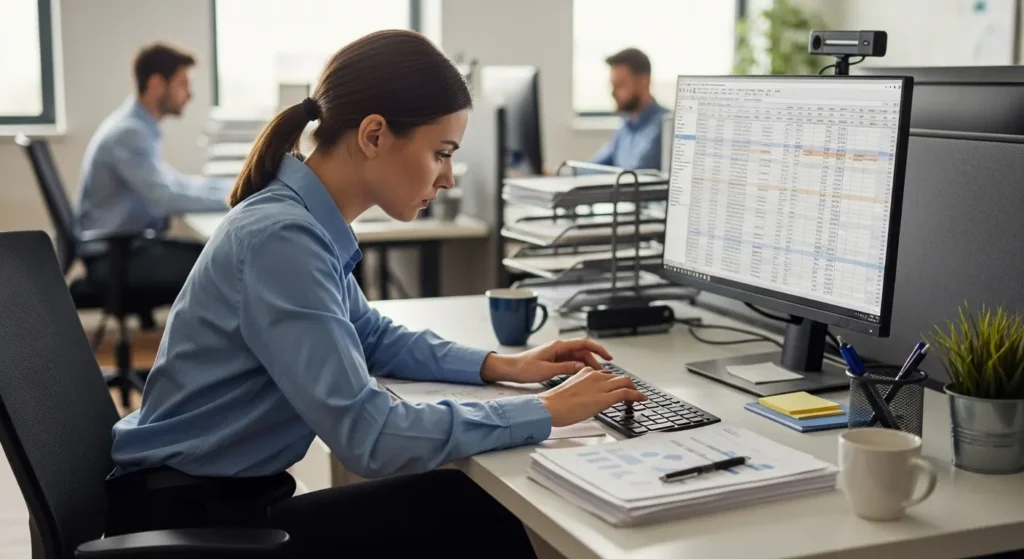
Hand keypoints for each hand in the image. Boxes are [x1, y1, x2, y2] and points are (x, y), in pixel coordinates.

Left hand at [480, 338, 613, 383]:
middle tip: (603, 372)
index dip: (598, 349)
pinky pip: (571, 362)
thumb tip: (582, 367)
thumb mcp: (546, 370)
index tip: (608, 356)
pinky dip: (579, 368)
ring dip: (587, 365)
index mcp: (558, 346)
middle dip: (595, 360)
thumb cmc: (524, 368)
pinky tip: (583, 376)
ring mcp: (557, 354)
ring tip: (596, 376)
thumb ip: (565, 368)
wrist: (510, 369)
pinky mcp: (554, 360)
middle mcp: (559, 348)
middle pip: (583, 351)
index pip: (584, 344)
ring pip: (578, 357)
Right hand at [538, 368, 645, 426]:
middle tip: (630, 393)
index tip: (616, 388)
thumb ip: (580, 390)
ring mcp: (601, 386)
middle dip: (626, 384)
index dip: (613, 382)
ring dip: (633, 389)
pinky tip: (641, 399)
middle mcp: (595, 376)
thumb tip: (586, 398)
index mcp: (585, 373)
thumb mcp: (569, 390)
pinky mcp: (605, 397)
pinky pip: (627, 393)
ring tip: (637, 398)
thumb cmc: (554, 403)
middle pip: (617, 377)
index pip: (604, 375)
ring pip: (625, 382)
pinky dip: (637, 395)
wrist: (550, 407)